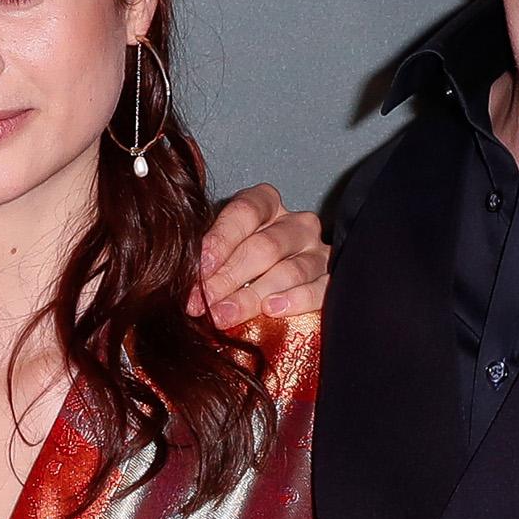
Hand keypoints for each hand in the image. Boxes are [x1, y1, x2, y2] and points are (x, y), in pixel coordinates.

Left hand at [192, 185, 327, 322]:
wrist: (274, 287)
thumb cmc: (238, 262)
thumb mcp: (220, 250)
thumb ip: (208, 256)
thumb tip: (187, 282)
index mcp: (266, 204)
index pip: (245, 212)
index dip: (221, 240)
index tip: (200, 268)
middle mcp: (296, 223)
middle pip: (265, 246)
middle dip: (229, 277)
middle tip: (202, 302)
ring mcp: (317, 251)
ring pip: (289, 271)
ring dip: (252, 296)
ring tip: (225, 315)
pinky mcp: (331, 280)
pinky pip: (320, 289)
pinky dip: (296, 300)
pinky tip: (272, 309)